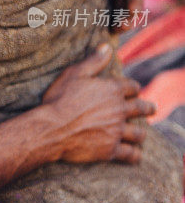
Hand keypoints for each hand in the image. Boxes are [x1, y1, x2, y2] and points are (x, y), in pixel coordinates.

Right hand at [43, 43, 155, 163]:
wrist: (51, 128)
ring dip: (141, 133)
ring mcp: (116, 131)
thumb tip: (107, 46)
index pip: (132, 87)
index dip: (133, 88)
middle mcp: (119, 110)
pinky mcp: (111, 149)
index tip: (134, 90)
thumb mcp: (74, 74)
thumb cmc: (60, 99)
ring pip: (138, 133)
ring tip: (141, 134)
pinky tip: (135, 156)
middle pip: (141, 108)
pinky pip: (130, 154)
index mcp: (112, 90)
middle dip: (148, 108)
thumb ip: (94, 61)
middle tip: (151, 109)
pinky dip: (134, 155)